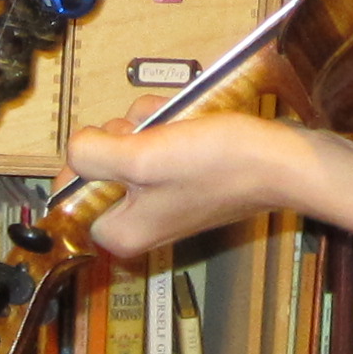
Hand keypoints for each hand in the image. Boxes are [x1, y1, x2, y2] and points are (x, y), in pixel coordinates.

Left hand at [61, 107, 310, 255]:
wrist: (281, 160)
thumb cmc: (219, 165)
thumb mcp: (143, 157)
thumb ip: (94, 155)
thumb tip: (76, 147)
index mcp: (122, 232)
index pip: (72, 193)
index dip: (88, 158)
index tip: (117, 144)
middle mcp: (140, 222)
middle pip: (102, 165)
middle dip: (124, 135)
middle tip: (153, 135)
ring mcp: (165, 200)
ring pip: (131, 146)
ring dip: (149, 124)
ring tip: (178, 124)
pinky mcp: (186, 180)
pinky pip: (160, 145)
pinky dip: (170, 126)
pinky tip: (191, 121)